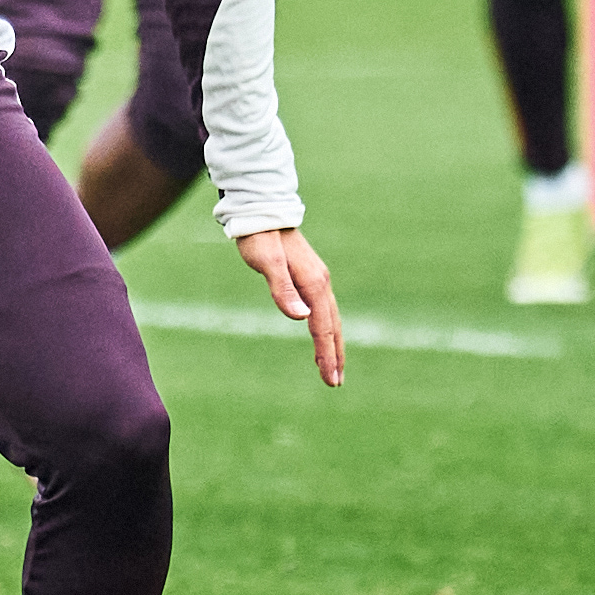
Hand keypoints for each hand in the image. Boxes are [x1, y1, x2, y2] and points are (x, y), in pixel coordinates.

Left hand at [235, 226, 345, 386]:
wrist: (261, 211)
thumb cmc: (259, 237)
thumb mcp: (266, 262)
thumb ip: (282, 289)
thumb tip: (301, 317)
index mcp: (313, 283)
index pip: (322, 327)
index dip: (326, 354)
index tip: (330, 378)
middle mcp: (320, 283)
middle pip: (332, 326)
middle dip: (334, 355)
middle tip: (335, 383)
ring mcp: (316, 280)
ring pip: (330, 320)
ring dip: (332, 345)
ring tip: (333, 369)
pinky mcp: (309, 278)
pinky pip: (323, 311)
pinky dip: (325, 330)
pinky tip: (319, 340)